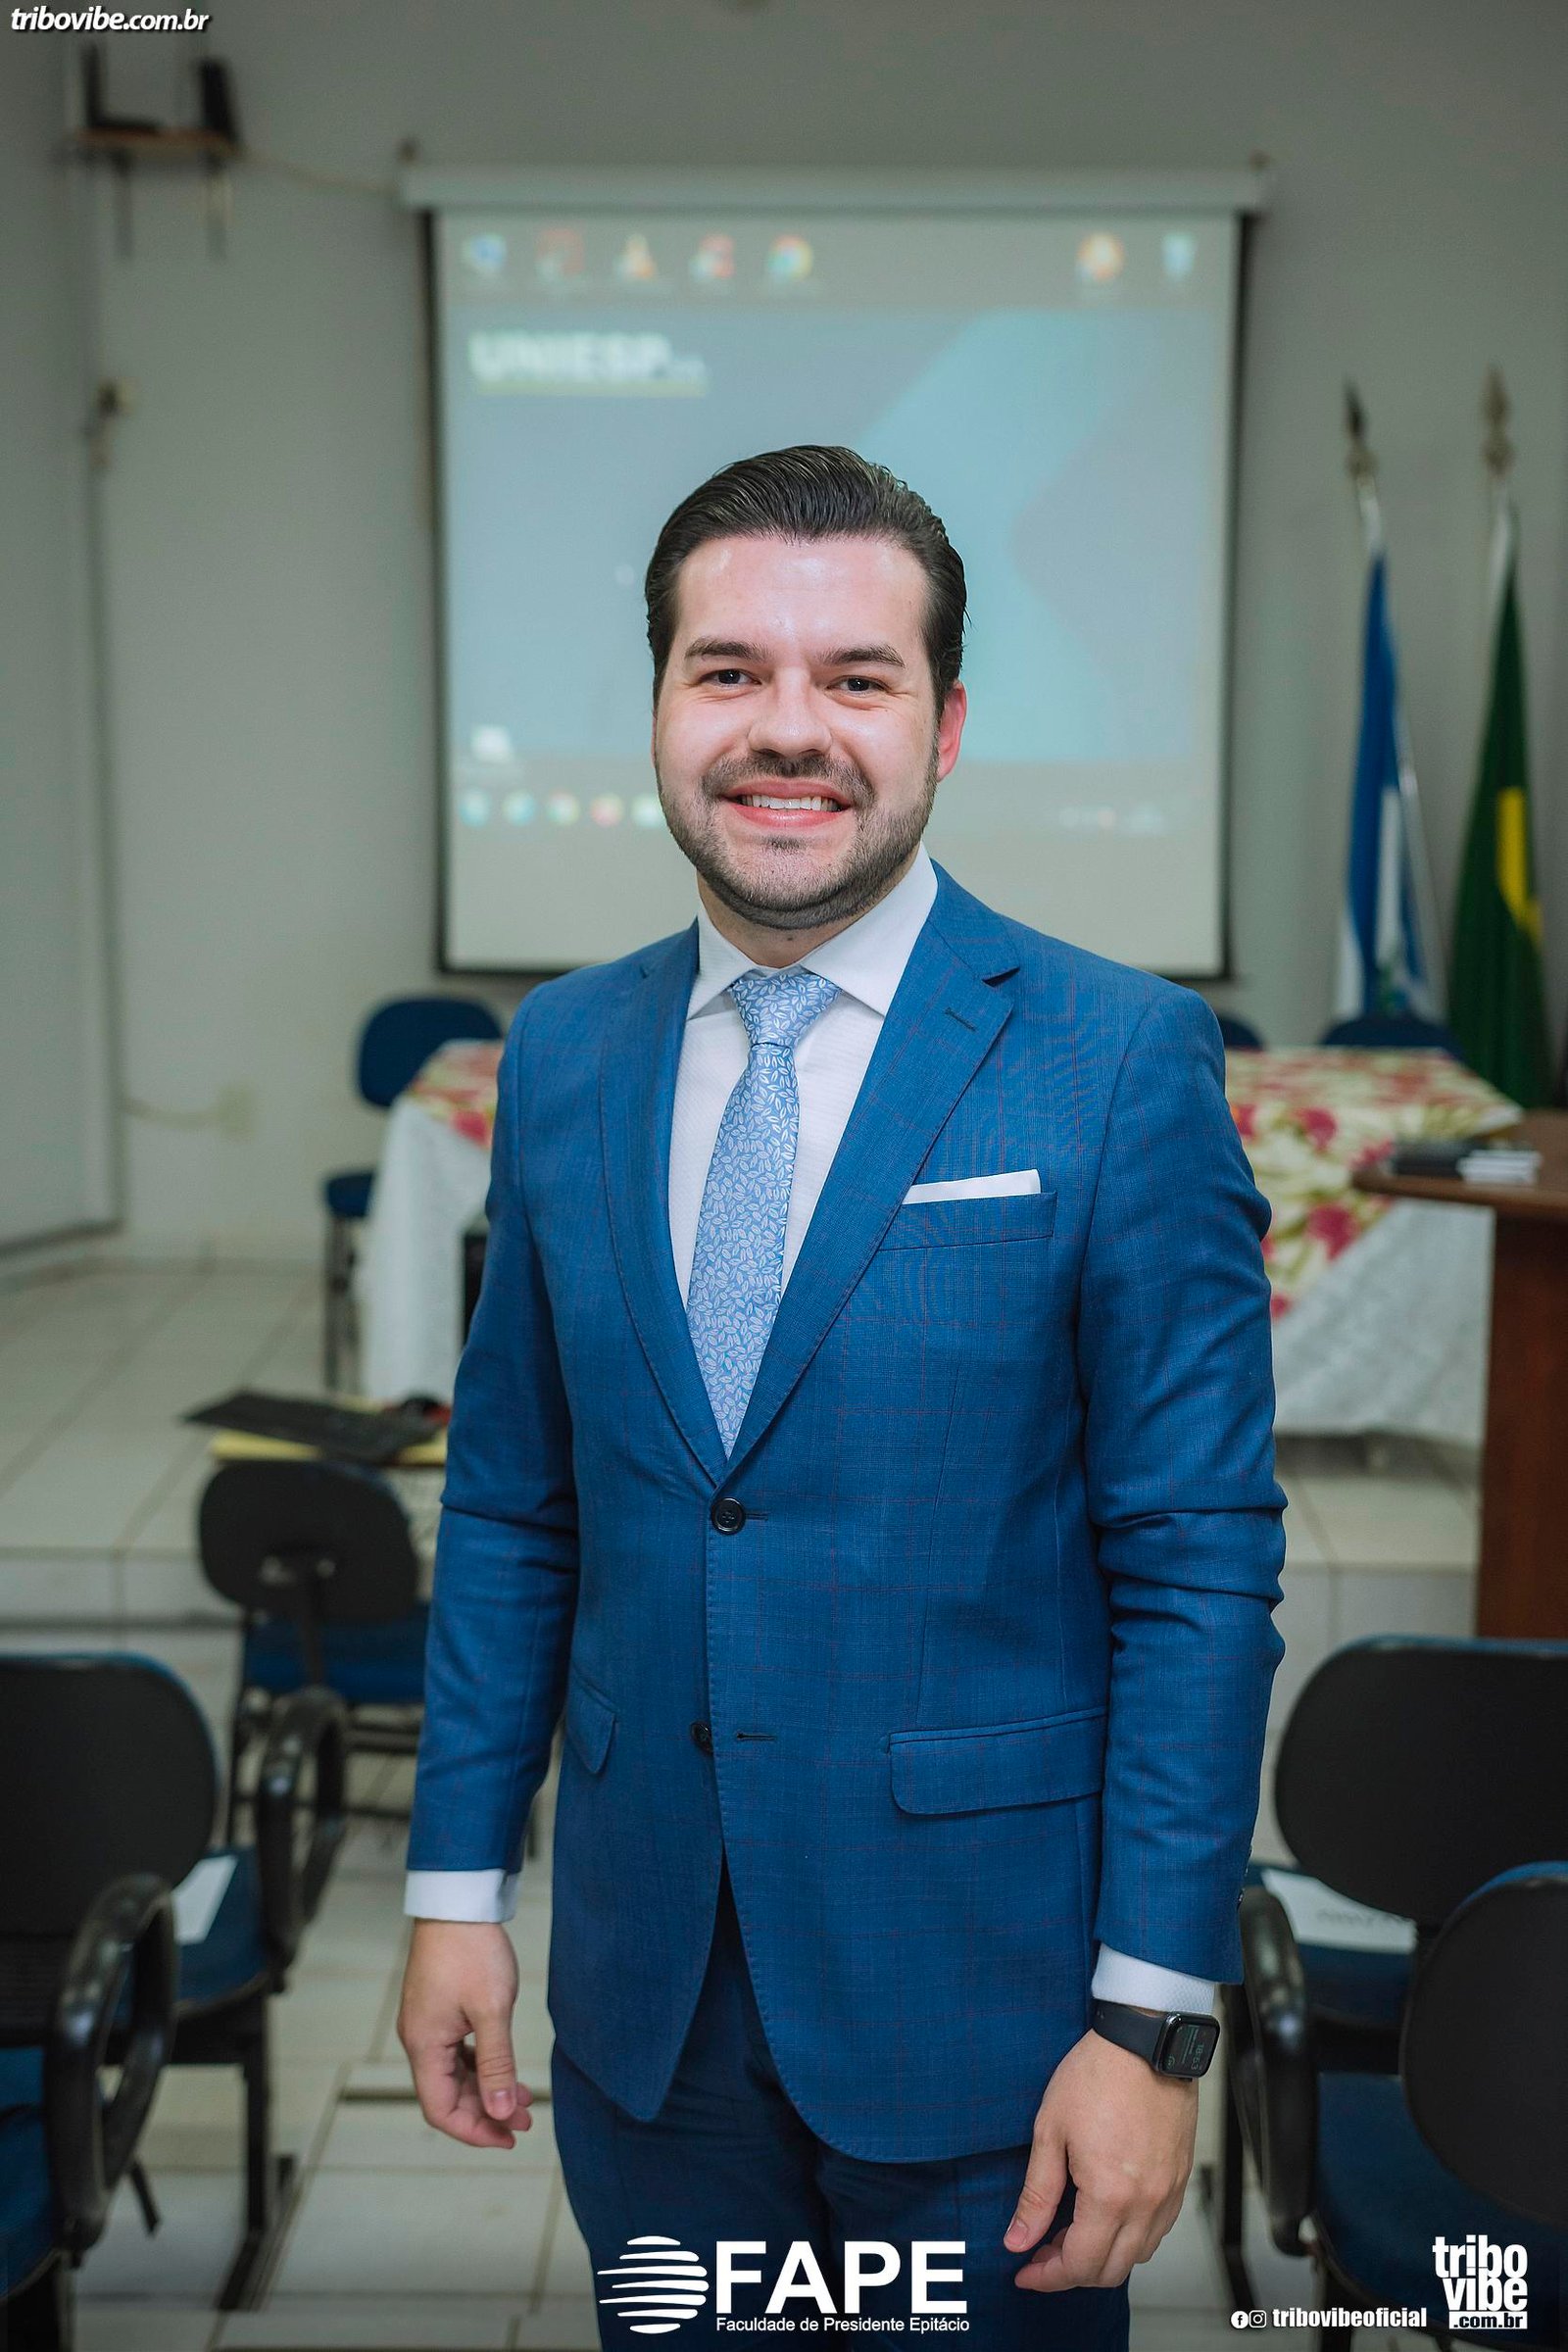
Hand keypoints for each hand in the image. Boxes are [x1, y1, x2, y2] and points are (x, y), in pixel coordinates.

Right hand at [398, 1918, 527, 2149]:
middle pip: (448, 2096)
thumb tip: (502, 2112)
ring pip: (454, 2075)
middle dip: (487, 2112)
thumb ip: (496, 2065)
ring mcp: (427, 2025)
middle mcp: (419, 2040)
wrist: (457, 1901)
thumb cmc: (472, 1950)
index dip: (475, 2131)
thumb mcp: (492, 2010)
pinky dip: (480, 2066)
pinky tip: (504, 2067)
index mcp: (424, 2046)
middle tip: (526, 2119)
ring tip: (524, 2099)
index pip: (441, 2110)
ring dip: (486, 2090)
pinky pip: (456, 2053)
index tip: (509, 2137)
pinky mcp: (437, 2010)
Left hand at [1004, 2025, 1197, 2291]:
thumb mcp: (1051, 2131)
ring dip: (1102, 2257)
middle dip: (1071, 2272)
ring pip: (1137, 2256)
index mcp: (1110, 2195)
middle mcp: (1146, 2203)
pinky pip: (1156, 2231)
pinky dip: (1129, 2238)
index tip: (1024, 2271)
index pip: (1079, 2264)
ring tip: (1070, 2232)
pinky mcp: (1179, 2180)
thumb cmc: (1097, 2074)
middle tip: (1041, 2251)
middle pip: (1110, 2271)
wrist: (1145, 2039)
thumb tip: (1018, 2239)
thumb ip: (1036, 2194)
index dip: (1048, 2276)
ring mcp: (1168, 2194)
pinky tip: (1104, 2216)